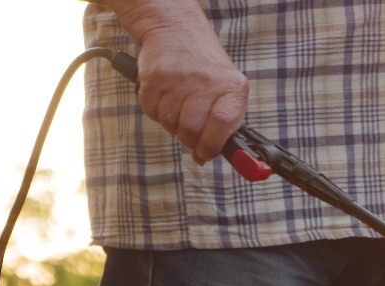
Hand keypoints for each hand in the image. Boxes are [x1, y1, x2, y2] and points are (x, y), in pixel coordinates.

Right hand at [121, 0, 247, 163]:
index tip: (205, 154)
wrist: (176, 30)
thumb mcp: (226, 89)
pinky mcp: (155, 77)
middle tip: (189, 131)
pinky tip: (165, 95)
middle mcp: (207, 81)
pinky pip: (151, 112)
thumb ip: (223, 125)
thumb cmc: (204, 68)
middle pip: (191, 130)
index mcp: (232, 87)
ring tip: (178, 105)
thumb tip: (205, 157)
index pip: (224, 124)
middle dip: (188, 139)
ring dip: (171, 123)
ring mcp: (180, 78)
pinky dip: (155, 111)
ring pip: (169, 123)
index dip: (212, 146)